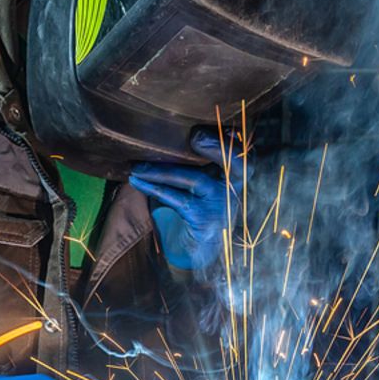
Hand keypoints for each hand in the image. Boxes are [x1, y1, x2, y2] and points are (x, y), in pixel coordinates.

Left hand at [129, 131, 244, 270]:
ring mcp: (221, 204)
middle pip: (238, 162)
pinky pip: (177, 199)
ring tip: (138, 166)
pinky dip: (153, 187)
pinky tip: (137, 180)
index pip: (242, 152)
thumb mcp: (197, 182)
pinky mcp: (204, 219)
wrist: (197, 250)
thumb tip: (161, 139)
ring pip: (194, 179)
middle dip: (218, 146)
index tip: (205, 129)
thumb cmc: (195, 210)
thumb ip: (190, 162)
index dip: (230, 139)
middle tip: (195, 135)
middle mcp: (234, 189)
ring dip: (162, 170)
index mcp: (234, 175)